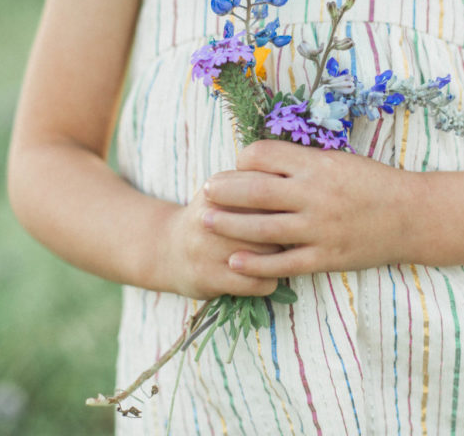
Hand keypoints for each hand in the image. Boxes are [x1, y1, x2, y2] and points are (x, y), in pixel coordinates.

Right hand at [160, 185, 283, 299]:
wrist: (167, 250)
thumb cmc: (211, 217)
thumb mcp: (223, 190)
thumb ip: (254, 182)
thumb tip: (297, 182)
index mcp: (218, 189)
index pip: (266, 191)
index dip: (287, 202)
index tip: (294, 210)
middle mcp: (211, 217)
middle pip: (272, 223)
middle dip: (287, 231)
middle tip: (292, 236)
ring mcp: (207, 249)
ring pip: (268, 254)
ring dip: (280, 259)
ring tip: (279, 258)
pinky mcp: (209, 278)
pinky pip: (256, 282)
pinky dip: (267, 282)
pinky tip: (264, 277)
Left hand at [201, 139, 414, 278]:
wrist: (413, 216)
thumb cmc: (374, 183)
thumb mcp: (339, 160)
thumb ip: (303, 161)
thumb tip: (262, 158)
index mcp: (317, 165)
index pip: (264, 156)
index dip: (243, 159)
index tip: (236, 166)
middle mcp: (314, 195)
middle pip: (254, 190)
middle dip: (224, 189)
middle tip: (205, 189)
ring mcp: (319, 228)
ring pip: (261, 228)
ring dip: (228, 225)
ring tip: (206, 221)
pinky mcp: (325, 257)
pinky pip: (283, 262)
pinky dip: (255, 263)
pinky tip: (234, 261)